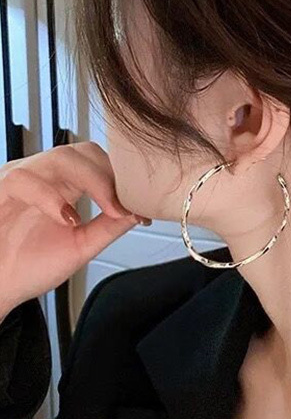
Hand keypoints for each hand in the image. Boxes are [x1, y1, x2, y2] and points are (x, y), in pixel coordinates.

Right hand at [0, 142, 146, 320]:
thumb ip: (108, 227)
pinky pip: (24, 179)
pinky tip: (67, 218)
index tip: (140, 202)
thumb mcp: (79, 247)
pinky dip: (50, 196)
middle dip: (109, 174)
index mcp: (63, 185)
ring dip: (90, 180)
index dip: (120, 175)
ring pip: (60, 157)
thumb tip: (141, 210)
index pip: (97, 160)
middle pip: (83, 151)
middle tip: (122, 205)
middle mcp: (43, 175)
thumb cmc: (28, 267)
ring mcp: (20, 178)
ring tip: (106, 209)